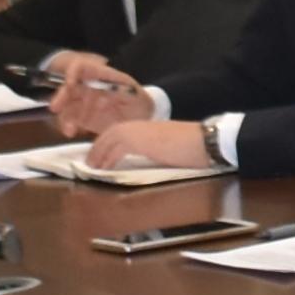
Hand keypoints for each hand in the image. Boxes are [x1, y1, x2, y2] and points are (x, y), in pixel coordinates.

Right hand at [49, 65, 152, 140]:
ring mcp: (84, 103)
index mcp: (101, 77)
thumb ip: (127, 91)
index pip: (82, 68)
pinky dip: (68, 125)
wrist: (140, 118)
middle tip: (55, 108)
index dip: (73, 72)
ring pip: (67, 105)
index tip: (70, 82)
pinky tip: (71, 132)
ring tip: (69, 130)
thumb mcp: (135, 94)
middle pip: (70, 88)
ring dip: (64, 116)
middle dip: (61, 97)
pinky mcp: (82, 118)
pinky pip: (70, 119)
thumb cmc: (138, 102)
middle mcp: (88, 87)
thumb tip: (121, 89)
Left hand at [82, 115, 210, 173]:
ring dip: (98, 153)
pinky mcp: (141, 141)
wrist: (205, 142)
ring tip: (91, 167)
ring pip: (110, 138)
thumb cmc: (194, 147)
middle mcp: (142, 126)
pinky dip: (107, 158)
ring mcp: (141, 131)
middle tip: (89, 162)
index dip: (108, 143)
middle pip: (111, 132)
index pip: (121, 131)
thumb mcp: (169, 147)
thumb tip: (146, 160)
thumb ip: (155, 149)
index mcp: (149, 127)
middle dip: (98, 147)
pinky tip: (103, 169)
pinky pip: (116, 148)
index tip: (100, 156)